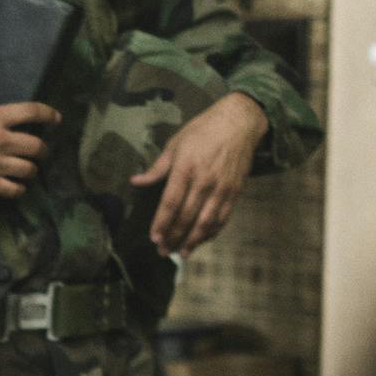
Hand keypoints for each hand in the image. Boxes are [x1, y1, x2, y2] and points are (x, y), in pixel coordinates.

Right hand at [0, 96, 61, 198]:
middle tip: (41, 152)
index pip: (31, 112)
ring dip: (31, 170)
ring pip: (28, 169)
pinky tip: (17, 188)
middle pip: (36, 145)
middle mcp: (0, 139)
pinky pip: (12, 189)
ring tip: (29, 171)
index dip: (48, 114)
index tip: (56, 119)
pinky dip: (18, 189)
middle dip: (43, 150)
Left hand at [130, 92, 266, 254]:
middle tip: (163, 251)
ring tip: (182, 253)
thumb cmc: (203, 130)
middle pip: (186, 217)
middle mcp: (204, 181)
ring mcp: (221, 188)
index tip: (154, 238)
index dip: (162, 223)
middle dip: (174, 237)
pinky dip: (212, 232)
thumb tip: (135, 182)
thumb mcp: (175, 144)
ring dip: (193, 241)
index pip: (171, 203)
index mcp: (186, 168)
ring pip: (206, 222)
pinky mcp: (235, 191)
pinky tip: (202, 240)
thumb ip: (157, 168)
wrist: (240, 121)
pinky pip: (222, 218)